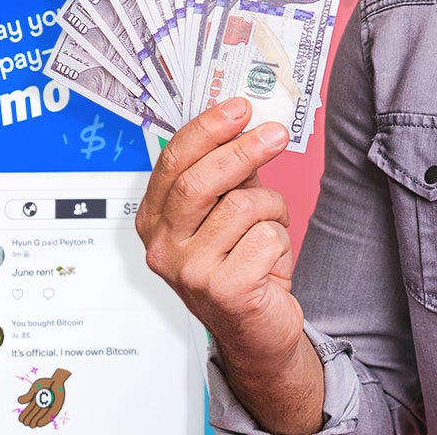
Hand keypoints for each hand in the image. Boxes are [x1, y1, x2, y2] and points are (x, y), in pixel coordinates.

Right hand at [15, 367, 69, 426]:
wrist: (57, 381)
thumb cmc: (45, 383)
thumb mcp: (35, 387)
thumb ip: (29, 394)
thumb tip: (19, 401)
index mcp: (33, 402)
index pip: (26, 413)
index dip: (23, 417)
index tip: (21, 419)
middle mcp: (39, 407)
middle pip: (32, 417)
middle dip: (28, 420)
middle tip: (27, 422)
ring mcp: (47, 408)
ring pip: (39, 418)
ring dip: (34, 421)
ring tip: (32, 423)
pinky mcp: (55, 409)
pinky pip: (49, 417)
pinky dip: (43, 421)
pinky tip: (38, 424)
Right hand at [136, 98, 306, 380]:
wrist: (258, 329)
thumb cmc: (243, 263)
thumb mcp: (227, 211)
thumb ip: (228, 173)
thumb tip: (247, 123)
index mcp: (156, 220)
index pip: (171, 162)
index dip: (206, 130)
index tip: (239, 107)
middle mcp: (163, 247)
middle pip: (199, 182)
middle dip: (242, 150)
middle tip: (275, 134)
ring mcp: (189, 272)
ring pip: (242, 207)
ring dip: (272, 208)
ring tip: (272, 225)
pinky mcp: (223, 291)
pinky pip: (265, 238)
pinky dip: (280, 240)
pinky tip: (271, 260)